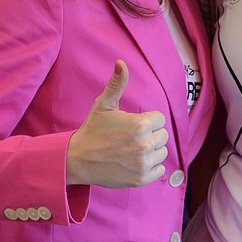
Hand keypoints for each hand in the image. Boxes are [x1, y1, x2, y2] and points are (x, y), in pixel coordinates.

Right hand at [66, 61, 167, 187]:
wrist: (78, 159)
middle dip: (150, 135)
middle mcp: (145, 144)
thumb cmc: (92, 131)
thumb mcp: (103, 105)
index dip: (147, 120)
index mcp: (140, 124)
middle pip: (163, 136)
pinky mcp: (142, 179)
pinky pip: (160, 169)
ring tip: (132, 149)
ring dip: (152, 151)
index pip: (160, 119)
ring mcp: (144, 163)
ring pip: (162, 152)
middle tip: (131, 138)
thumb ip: (117, 84)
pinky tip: (135, 161)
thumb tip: (121, 62)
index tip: (133, 125)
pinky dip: (151, 166)